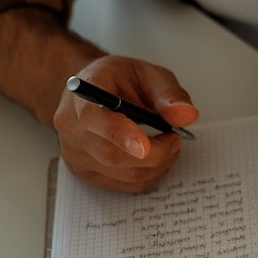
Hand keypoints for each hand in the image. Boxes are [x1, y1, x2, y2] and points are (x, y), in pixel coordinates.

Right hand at [51, 53, 198, 192]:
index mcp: (82, 94)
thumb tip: (186, 116)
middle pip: (109, 154)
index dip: (120, 134)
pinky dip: (147, 175)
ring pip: (119, 173)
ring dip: (154, 166)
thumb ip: (167, 94)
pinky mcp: (83, 171)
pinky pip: (121, 184)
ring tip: (169, 146)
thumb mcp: (148, 73)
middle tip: (176, 139)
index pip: (92, 118)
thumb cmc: (119, 80)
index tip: (146, 145)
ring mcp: (73, 152)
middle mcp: (71, 126)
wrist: (90, 91)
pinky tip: (156, 159)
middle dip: (153, 153)